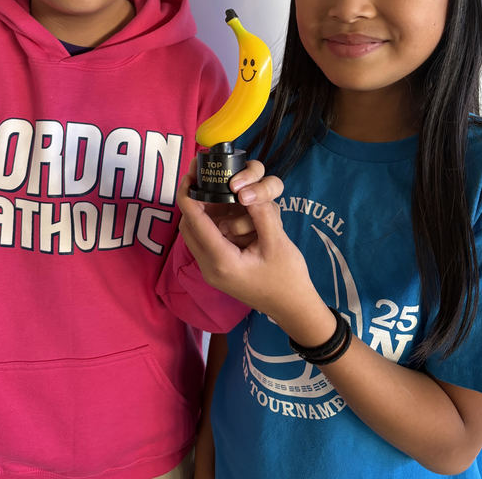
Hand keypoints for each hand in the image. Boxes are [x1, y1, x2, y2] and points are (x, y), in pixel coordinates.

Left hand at [178, 163, 314, 320]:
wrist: (292, 308)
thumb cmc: (287, 277)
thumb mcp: (277, 241)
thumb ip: (261, 213)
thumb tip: (247, 189)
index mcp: (221, 261)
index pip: (194, 221)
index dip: (189, 194)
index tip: (191, 172)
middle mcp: (210, 266)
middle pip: (189, 225)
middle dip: (197, 200)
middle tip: (210, 178)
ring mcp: (212, 269)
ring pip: (197, 231)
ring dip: (207, 212)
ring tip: (230, 198)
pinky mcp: (218, 267)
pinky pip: (207, 238)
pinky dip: (214, 222)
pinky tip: (234, 213)